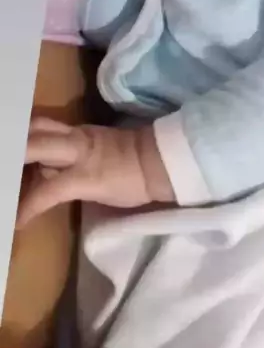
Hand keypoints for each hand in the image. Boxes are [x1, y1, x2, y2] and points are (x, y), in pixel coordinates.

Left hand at [17, 117, 174, 228]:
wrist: (163, 164)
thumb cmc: (138, 164)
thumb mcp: (101, 151)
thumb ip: (75, 154)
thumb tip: (50, 169)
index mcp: (78, 133)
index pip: (40, 125)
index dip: (19, 136)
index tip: (8, 152)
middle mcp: (73, 138)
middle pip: (31, 133)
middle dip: (12, 147)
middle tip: (2, 160)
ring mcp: (78, 157)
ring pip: (35, 150)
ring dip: (14, 166)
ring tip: (2, 189)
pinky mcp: (84, 178)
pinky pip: (49, 191)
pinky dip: (30, 206)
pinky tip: (17, 221)